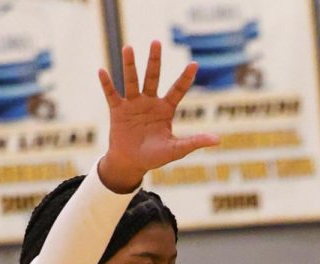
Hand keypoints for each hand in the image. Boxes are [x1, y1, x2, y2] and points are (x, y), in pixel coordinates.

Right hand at [97, 42, 219, 191]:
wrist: (132, 163)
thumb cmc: (155, 156)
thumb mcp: (177, 149)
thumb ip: (195, 142)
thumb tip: (217, 140)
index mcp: (165, 109)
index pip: (177, 90)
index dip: (185, 78)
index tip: (194, 64)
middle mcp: (149, 102)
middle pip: (152, 77)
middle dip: (154, 61)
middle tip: (156, 42)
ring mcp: (133, 104)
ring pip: (132, 81)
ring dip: (130, 65)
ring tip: (128, 48)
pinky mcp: (118, 110)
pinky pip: (111, 94)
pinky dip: (107, 84)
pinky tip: (102, 71)